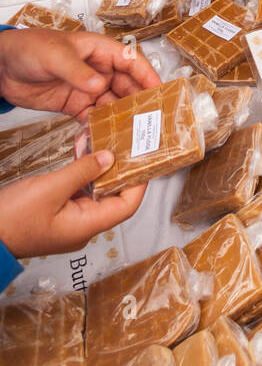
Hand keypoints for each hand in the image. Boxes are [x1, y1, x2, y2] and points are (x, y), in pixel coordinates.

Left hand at [0, 28, 160, 122]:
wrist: (2, 66)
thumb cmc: (29, 48)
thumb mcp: (54, 56)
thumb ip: (77, 71)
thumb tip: (99, 85)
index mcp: (98, 50)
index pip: (131, 61)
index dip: (147, 75)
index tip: (160, 91)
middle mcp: (97, 69)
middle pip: (127, 86)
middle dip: (139, 101)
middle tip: (151, 119)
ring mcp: (86, 88)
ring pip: (112, 104)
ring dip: (122, 118)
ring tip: (133, 133)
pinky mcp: (74, 105)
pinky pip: (93, 118)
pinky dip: (100, 128)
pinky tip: (106, 138)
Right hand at [0, 152, 145, 257]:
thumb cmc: (13, 219)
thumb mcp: (50, 188)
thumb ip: (82, 172)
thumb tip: (109, 158)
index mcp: (86, 226)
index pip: (127, 206)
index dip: (138, 182)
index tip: (144, 159)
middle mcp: (83, 226)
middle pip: (113, 196)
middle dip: (117, 168)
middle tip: (122, 143)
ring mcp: (70, 220)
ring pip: (94, 191)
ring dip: (97, 166)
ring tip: (98, 140)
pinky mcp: (57, 212)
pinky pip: (78, 191)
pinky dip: (81, 172)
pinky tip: (80, 152)